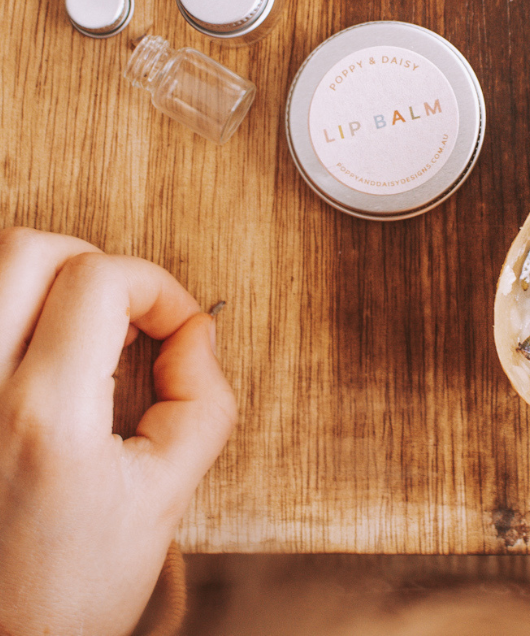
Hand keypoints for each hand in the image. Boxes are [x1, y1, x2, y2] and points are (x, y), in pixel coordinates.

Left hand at [0, 228, 236, 635]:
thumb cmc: (74, 588)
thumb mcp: (167, 496)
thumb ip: (202, 398)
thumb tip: (196, 329)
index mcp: (45, 418)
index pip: (99, 279)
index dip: (157, 285)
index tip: (179, 326)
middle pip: (28, 249)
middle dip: (94, 262)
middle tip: (125, 314)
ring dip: (45, 280)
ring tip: (81, 331)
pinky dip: (13, 311)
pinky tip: (38, 351)